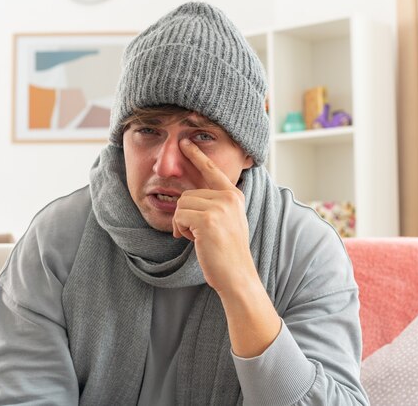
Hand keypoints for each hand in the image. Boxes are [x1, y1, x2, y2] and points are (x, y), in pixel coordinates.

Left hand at [174, 139, 281, 356]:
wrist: (237, 276)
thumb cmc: (227, 253)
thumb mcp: (227, 221)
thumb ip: (214, 204)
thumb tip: (187, 197)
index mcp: (234, 195)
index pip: (211, 170)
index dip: (197, 155)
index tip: (185, 141)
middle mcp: (229, 197)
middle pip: (188, 193)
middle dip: (186, 215)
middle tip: (198, 234)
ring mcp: (219, 207)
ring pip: (182, 205)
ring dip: (183, 224)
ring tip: (198, 239)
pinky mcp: (208, 219)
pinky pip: (180, 217)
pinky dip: (181, 231)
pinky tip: (194, 242)